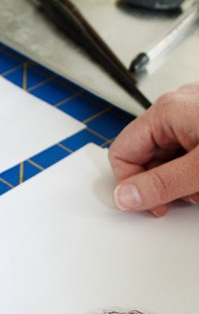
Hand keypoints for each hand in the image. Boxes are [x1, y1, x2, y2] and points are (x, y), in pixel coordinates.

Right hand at [109, 83, 198, 216]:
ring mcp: (192, 116)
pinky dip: (194, 171)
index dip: (130, 183)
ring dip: (182, 181)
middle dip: (163, 184)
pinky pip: (187, 153)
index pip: (121, 153)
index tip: (148, 203)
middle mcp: (175, 110)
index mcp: (166, 112)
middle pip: (145, 158)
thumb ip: (162, 184)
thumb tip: (125, 197)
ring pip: (168, 159)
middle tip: (185, 195)